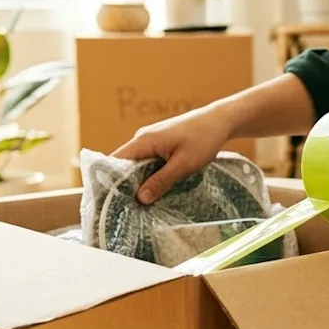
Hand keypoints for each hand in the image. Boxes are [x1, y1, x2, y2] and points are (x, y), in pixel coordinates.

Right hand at [110, 105, 232, 203]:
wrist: (220, 120)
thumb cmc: (203, 139)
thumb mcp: (183, 165)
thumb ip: (161, 181)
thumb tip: (140, 198)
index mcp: (144, 141)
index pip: (114, 161)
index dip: (109, 180)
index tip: (109, 201)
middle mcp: (142, 139)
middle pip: (124, 165)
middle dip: (124, 185)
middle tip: (126, 209)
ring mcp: (151, 140)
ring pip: (137, 164)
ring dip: (138, 181)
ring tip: (139, 204)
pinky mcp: (160, 143)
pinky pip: (147, 161)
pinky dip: (148, 175)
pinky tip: (154, 189)